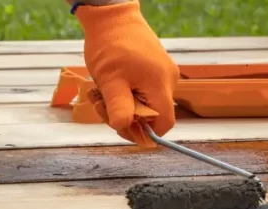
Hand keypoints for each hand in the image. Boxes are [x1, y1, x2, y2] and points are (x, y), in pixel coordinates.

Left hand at [75, 0, 179, 144]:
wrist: (112, 16)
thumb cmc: (110, 46)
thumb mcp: (110, 80)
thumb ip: (118, 107)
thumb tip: (122, 128)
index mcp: (161, 85)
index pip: (164, 123)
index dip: (144, 132)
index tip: (119, 126)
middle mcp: (168, 81)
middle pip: (152, 115)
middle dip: (125, 116)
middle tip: (100, 104)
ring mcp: (163, 74)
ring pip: (144, 103)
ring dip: (121, 104)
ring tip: (99, 92)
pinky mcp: (155, 69)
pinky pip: (143, 91)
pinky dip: (124, 93)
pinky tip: (107, 84)